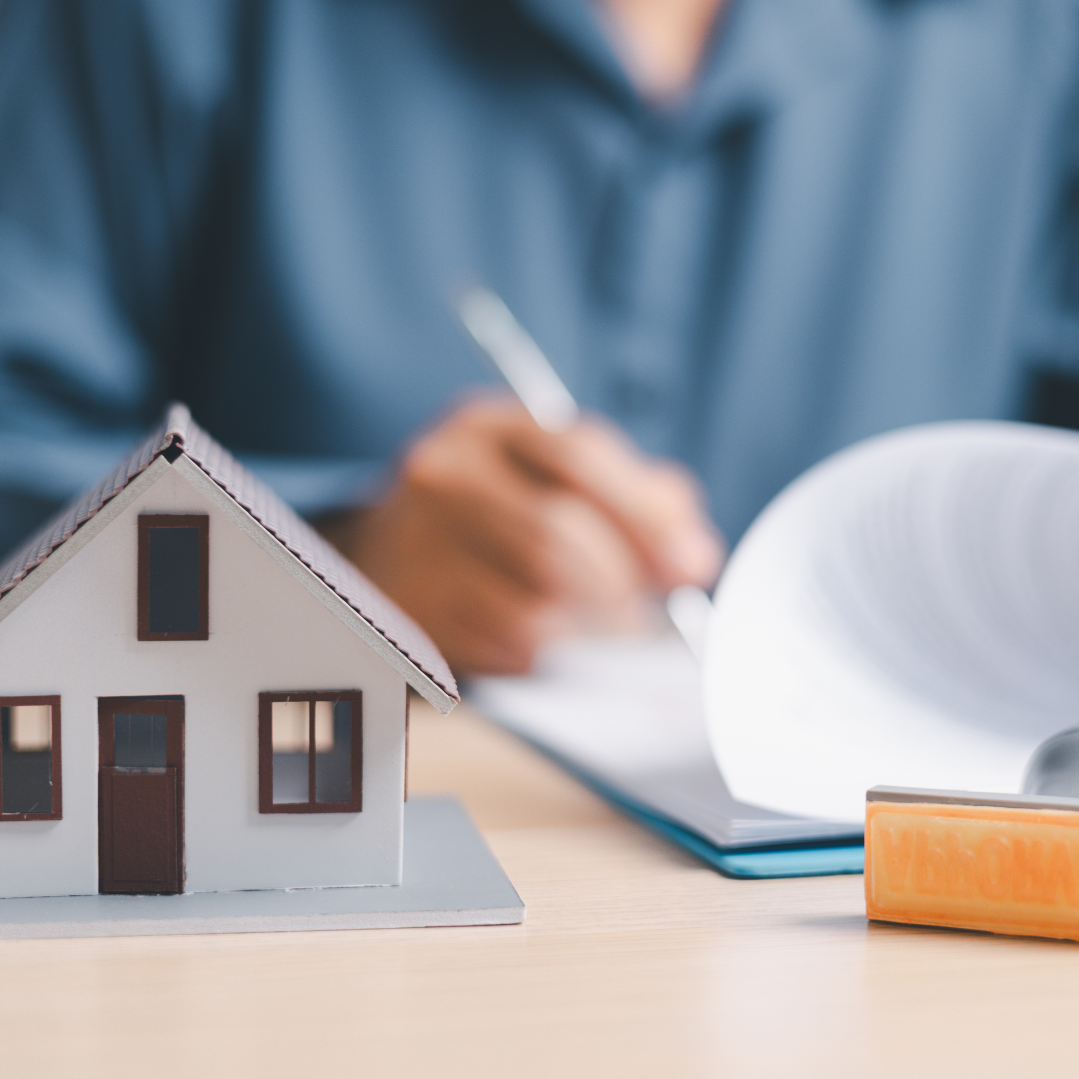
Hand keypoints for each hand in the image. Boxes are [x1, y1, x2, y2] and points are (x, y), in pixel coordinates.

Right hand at [324, 398, 724, 675]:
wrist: (385, 556)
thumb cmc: (498, 516)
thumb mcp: (557, 477)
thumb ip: (640, 498)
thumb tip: (694, 556)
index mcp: (489, 426)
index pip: (577, 457)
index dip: (645, 516)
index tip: (691, 565)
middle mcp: (442, 473)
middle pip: (556, 536)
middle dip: (618, 585)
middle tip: (644, 614)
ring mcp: (417, 543)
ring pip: (534, 601)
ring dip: (584, 628)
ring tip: (595, 628)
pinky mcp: (411, 611)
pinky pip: (504, 645)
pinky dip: (542, 653)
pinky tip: (542, 641)